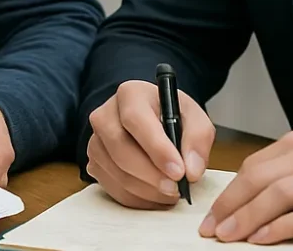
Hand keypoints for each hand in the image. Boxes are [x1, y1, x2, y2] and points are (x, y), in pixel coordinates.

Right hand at [86, 80, 215, 209]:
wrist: (153, 122)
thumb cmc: (172, 116)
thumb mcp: (194, 118)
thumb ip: (198, 139)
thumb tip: (192, 170)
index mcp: (130, 94)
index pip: (135, 119)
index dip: (156, 148)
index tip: (178, 171)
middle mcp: (105, 114)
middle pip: (119, 147)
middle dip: (150, 174)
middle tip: (175, 189)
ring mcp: (95, 140)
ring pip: (115, 172)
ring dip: (146, 190)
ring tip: (170, 193)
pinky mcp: (94, 163)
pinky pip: (112, 188)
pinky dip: (137, 198)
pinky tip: (156, 195)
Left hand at [200, 131, 292, 244]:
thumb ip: (284, 172)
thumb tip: (245, 199)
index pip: (253, 167)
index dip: (229, 193)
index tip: (212, 214)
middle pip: (260, 180)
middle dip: (231, 206)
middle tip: (212, 228)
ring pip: (279, 196)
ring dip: (249, 218)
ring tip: (229, 236)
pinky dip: (282, 228)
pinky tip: (263, 239)